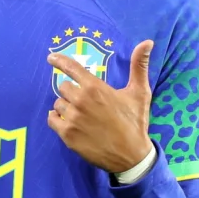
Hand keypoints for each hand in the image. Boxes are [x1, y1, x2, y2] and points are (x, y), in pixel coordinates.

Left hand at [46, 40, 155, 173]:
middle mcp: (81, 101)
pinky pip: (51, 119)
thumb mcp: (140, 93)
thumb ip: (139, 66)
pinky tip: (70, 123)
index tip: (51, 58)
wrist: (131, 156)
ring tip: (82, 116)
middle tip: (87, 103)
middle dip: (72, 93)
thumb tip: (147, 41)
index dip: (60, 61)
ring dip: (66, 107)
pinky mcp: (66, 134)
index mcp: (95, 88)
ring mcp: (72, 118)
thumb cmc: (135, 122)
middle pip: (63, 87)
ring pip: (57, 104)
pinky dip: (57, 119)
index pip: (71, 68)